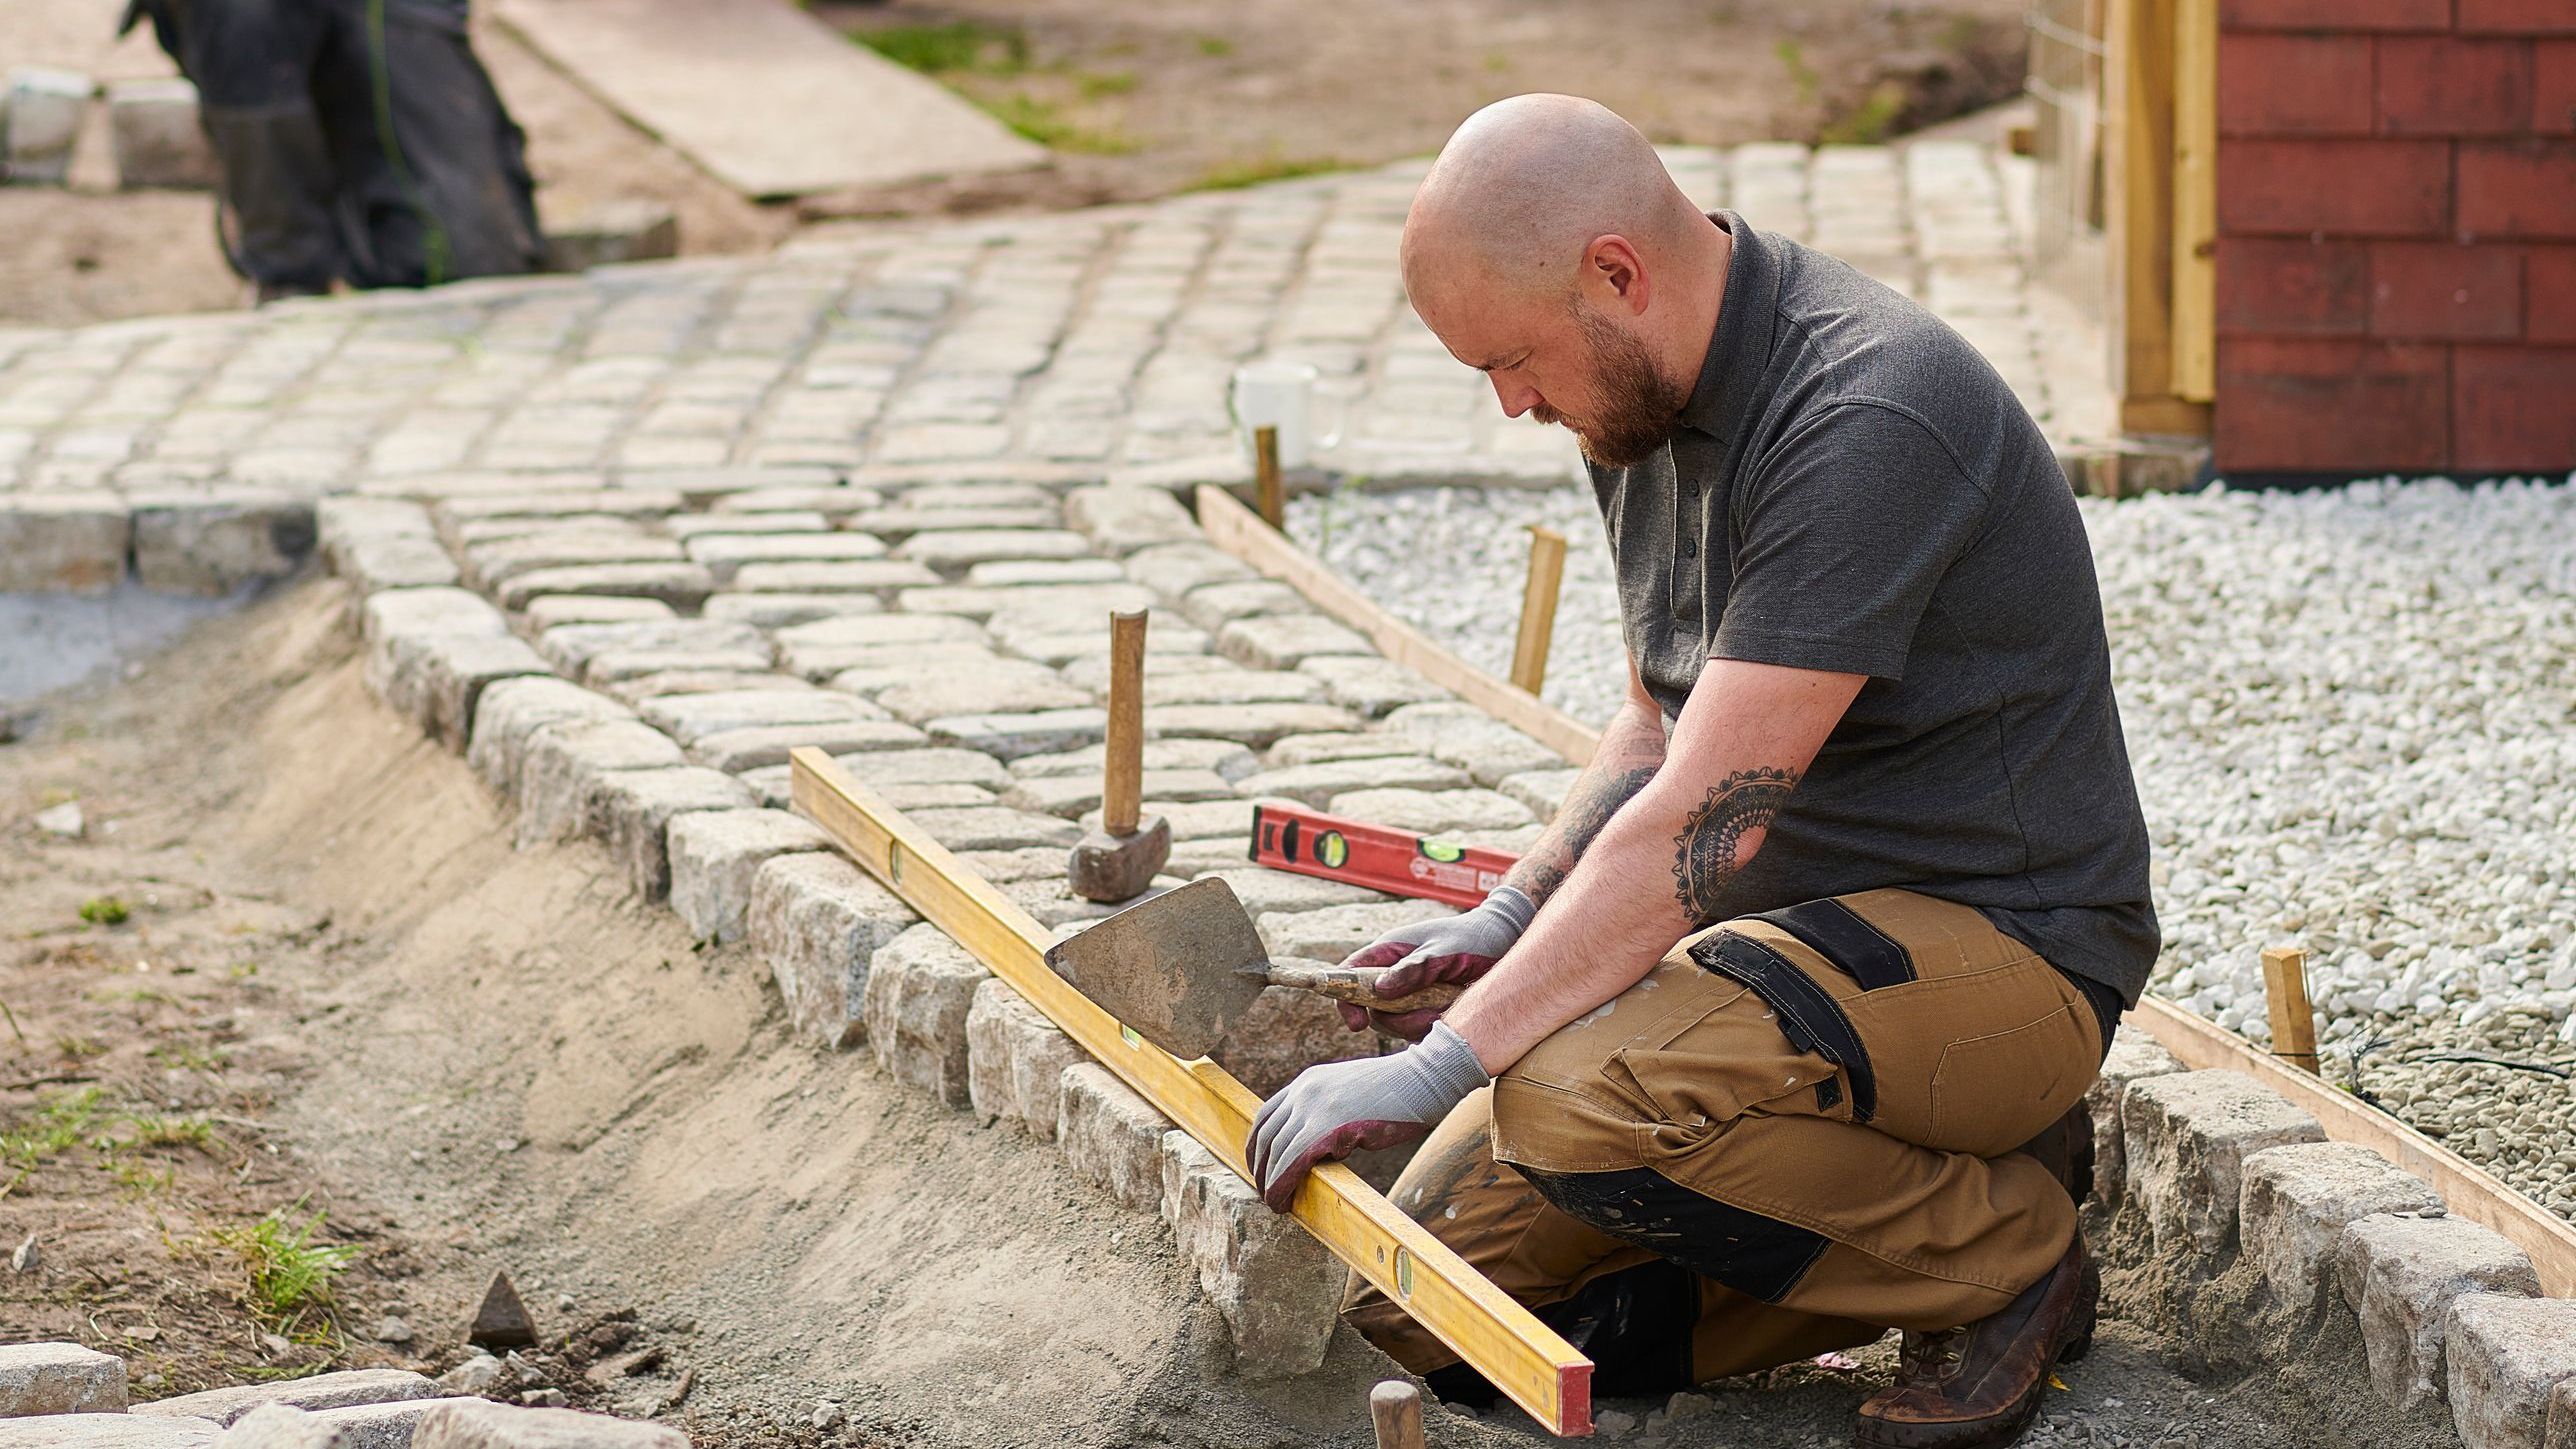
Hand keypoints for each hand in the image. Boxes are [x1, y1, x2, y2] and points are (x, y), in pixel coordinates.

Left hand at [1247, 1021, 1490, 1210]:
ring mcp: (1314, 1106)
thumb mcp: (1351, 1095)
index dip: (1259, 1145)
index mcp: (1308, 1081)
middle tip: (1264, 1190)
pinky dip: (1281, 1184)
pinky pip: (1291, 1161)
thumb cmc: (1398, 1092)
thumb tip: (1319, 1150)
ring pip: (1275, 1151)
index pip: (1267, 1115)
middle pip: (1265, 1134)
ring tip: (1274, 1202)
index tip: (1261, 1166)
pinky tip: (1283, 1201)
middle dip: (1259, 1166)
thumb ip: (1329, 1114)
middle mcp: (1304, 1090)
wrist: (1423, 1078)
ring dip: (1269, 1181)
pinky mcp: (1327, 1126)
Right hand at [1335, 887, 1535, 1039]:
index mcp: (1389, 952)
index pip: (1350, 975)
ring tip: (1450, 1005)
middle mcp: (1394, 975)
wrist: (1507, 944)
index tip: (1357, 1023)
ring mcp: (1410, 994)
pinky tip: (1455, 1010)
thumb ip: (1413, 969)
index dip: (1345, 999)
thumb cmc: (1473, 938)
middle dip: (1397, 1020)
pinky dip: (1436, 1026)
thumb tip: (1379, 990)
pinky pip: (1420, 1029)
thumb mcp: (1443, 950)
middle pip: (1374, 1009)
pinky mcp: (1428, 1009)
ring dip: (1422, 1023)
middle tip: (1428, 1016)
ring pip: (1398, 1023)